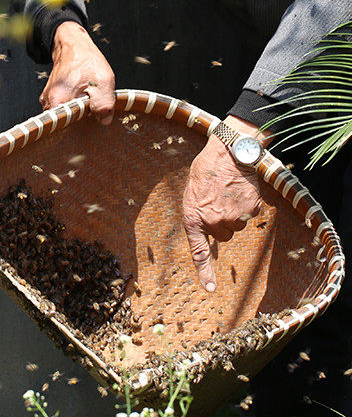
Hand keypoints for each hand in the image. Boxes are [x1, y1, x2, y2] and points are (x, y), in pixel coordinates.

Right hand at [39, 21, 115, 123]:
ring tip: (89, 104)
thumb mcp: (103, 81)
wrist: (73, 45)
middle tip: (94, 115)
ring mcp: (48, 100)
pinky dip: (75, 108)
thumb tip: (104, 121)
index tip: (92, 127)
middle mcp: (48, 103)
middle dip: (80, 123)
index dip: (80, 131)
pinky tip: (84, 100)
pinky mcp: (52, 97)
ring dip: (78, 114)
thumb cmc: (87, 61)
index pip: (65, 129)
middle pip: (64, 124)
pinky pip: (64, 109)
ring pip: (65, 116)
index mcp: (58, 101)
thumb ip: (104, 104)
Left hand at [182, 115, 271, 291]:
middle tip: (218, 201)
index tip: (210, 289)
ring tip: (228, 192)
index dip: (204, 271)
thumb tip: (206, 225)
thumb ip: (198, 212)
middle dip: (221, 223)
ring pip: (237, 226)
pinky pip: (250, 216)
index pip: (199, 250)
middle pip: (223, 236)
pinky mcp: (249, 212)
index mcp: (193, 216)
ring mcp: (232, 218)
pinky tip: (240, 190)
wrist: (228, 153)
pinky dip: (247, 206)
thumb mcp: (193, 191)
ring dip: (234, 213)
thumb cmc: (206, 170)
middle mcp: (212, 222)